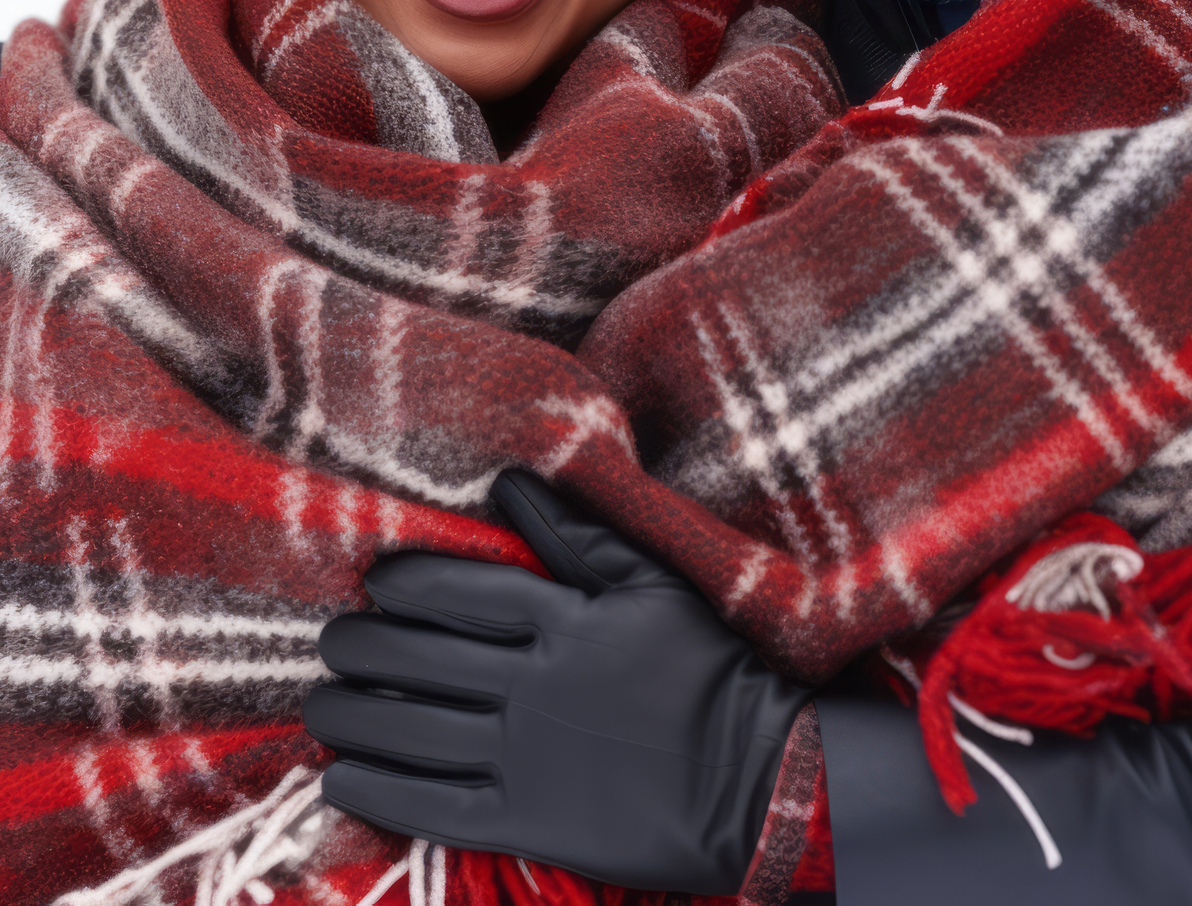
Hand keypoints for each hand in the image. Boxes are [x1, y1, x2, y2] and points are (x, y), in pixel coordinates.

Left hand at [303, 471, 810, 894]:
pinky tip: (341, 780)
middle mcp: (531, 683)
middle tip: (330, 642)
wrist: (760, 776)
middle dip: (362, 648)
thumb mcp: (654, 584)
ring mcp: (525, 755)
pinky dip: (381, 792)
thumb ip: (578, 534)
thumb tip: (510, 482)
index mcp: (562, 619)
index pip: (461, 592)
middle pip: (420, 659)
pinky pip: (435, 806)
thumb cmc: (709, 669)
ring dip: (353, 716)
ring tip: (320, 706)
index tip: (375, 581)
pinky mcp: (528, 821)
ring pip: (413, 730)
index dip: (407, 584)